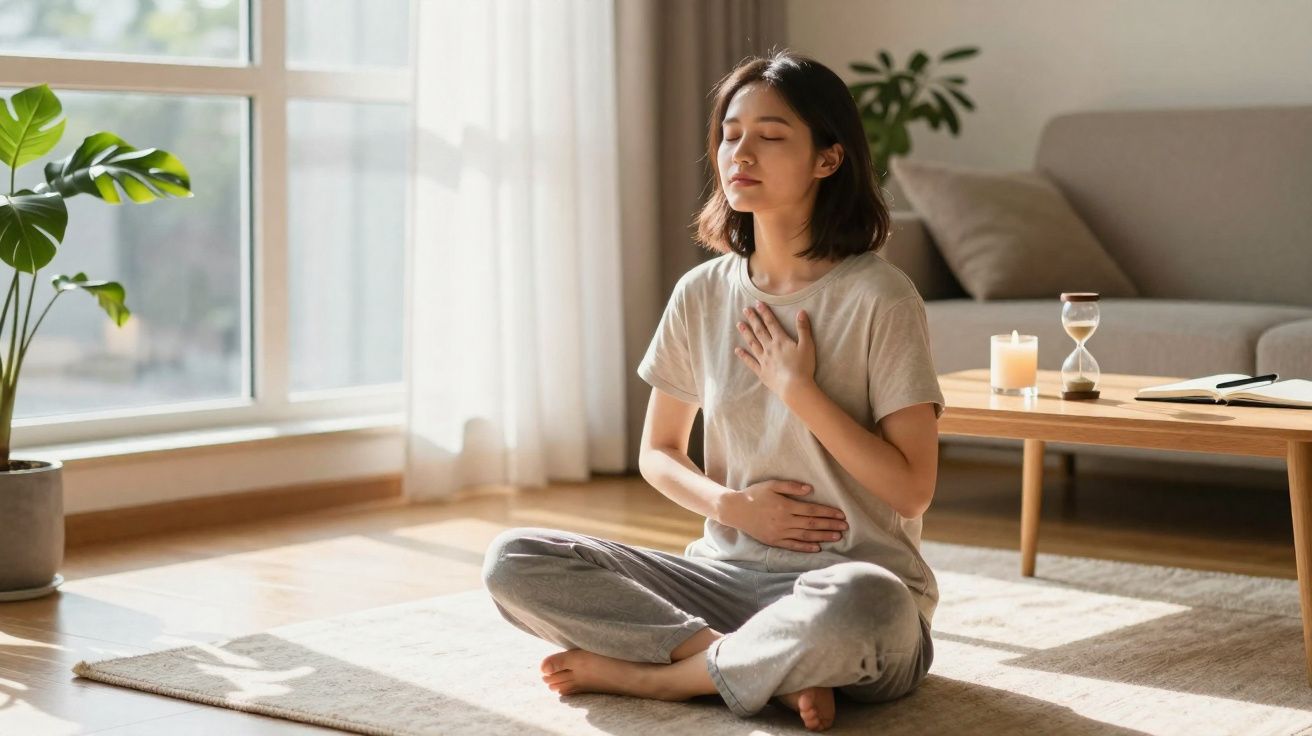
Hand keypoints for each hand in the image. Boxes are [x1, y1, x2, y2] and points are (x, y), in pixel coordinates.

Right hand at [717, 479, 848, 552]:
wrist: (735, 510)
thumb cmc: (754, 495)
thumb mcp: (771, 485)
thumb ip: (791, 486)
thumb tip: (810, 490)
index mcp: (785, 506)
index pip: (812, 510)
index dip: (828, 513)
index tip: (841, 515)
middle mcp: (784, 521)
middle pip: (812, 524)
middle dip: (830, 525)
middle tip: (845, 528)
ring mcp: (779, 533)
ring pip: (805, 536)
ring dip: (823, 537)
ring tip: (837, 537)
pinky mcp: (774, 541)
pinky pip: (793, 546)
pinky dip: (805, 547)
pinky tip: (817, 548)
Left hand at [734, 302, 815, 400]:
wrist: (794, 387)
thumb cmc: (803, 367)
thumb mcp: (807, 345)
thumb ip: (803, 328)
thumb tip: (801, 312)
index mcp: (781, 341)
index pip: (771, 323)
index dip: (764, 312)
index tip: (757, 303)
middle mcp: (770, 348)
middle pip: (759, 331)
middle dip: (753, 319)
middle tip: (745, 310)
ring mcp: (764, 360)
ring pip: (752, 343)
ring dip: (746, 333)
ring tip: (739, 324)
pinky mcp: (762, 371)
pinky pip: (750, 362)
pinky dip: (743, 356)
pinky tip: (737, 350)